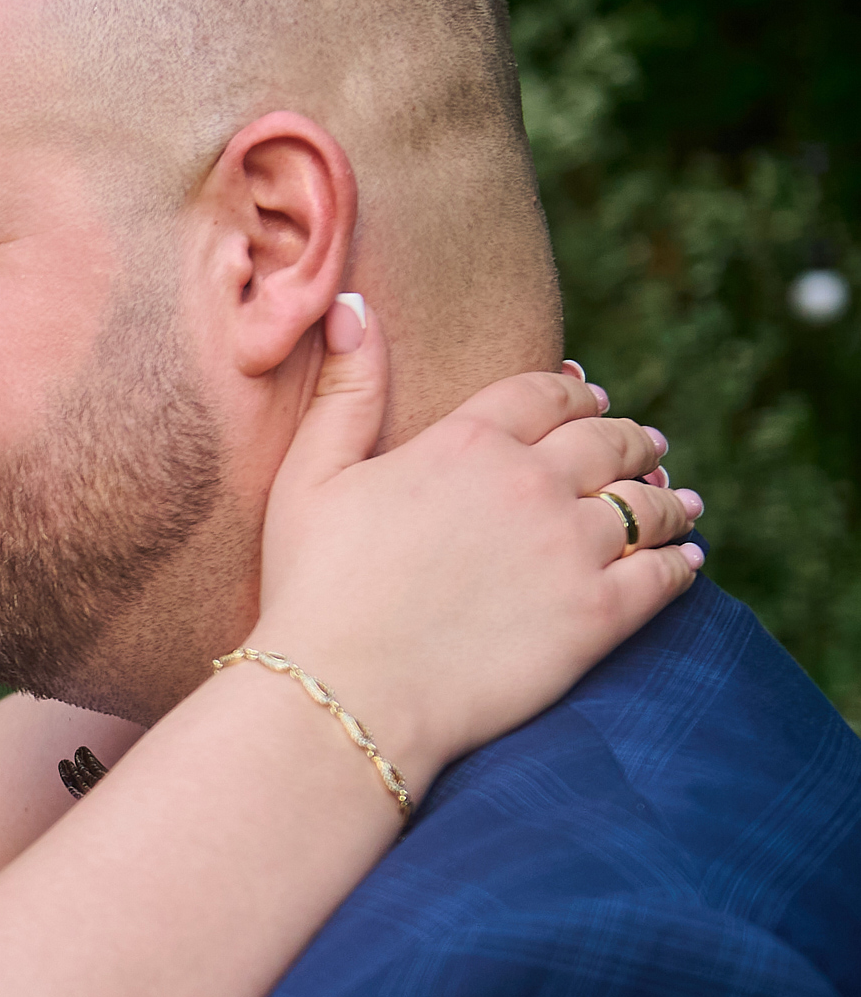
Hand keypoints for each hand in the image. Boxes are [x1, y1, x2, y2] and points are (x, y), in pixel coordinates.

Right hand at [247, 295, 700, 788]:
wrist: (346, 690)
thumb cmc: (314, 585)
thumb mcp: (310, 475)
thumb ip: (346, 390)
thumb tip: (354, 305)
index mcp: (466, 443)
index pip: (544, 394)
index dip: (572, 390)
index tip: (587, 395)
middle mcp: (531, 484)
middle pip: (608, 441)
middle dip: (630, 438)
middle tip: (643, 444)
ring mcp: (571, 549)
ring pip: (647, 503)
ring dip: (666, 494)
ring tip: (676, 499)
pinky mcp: (597, 616)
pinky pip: (664, 575)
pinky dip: (682, 560)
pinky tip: (686, 558)